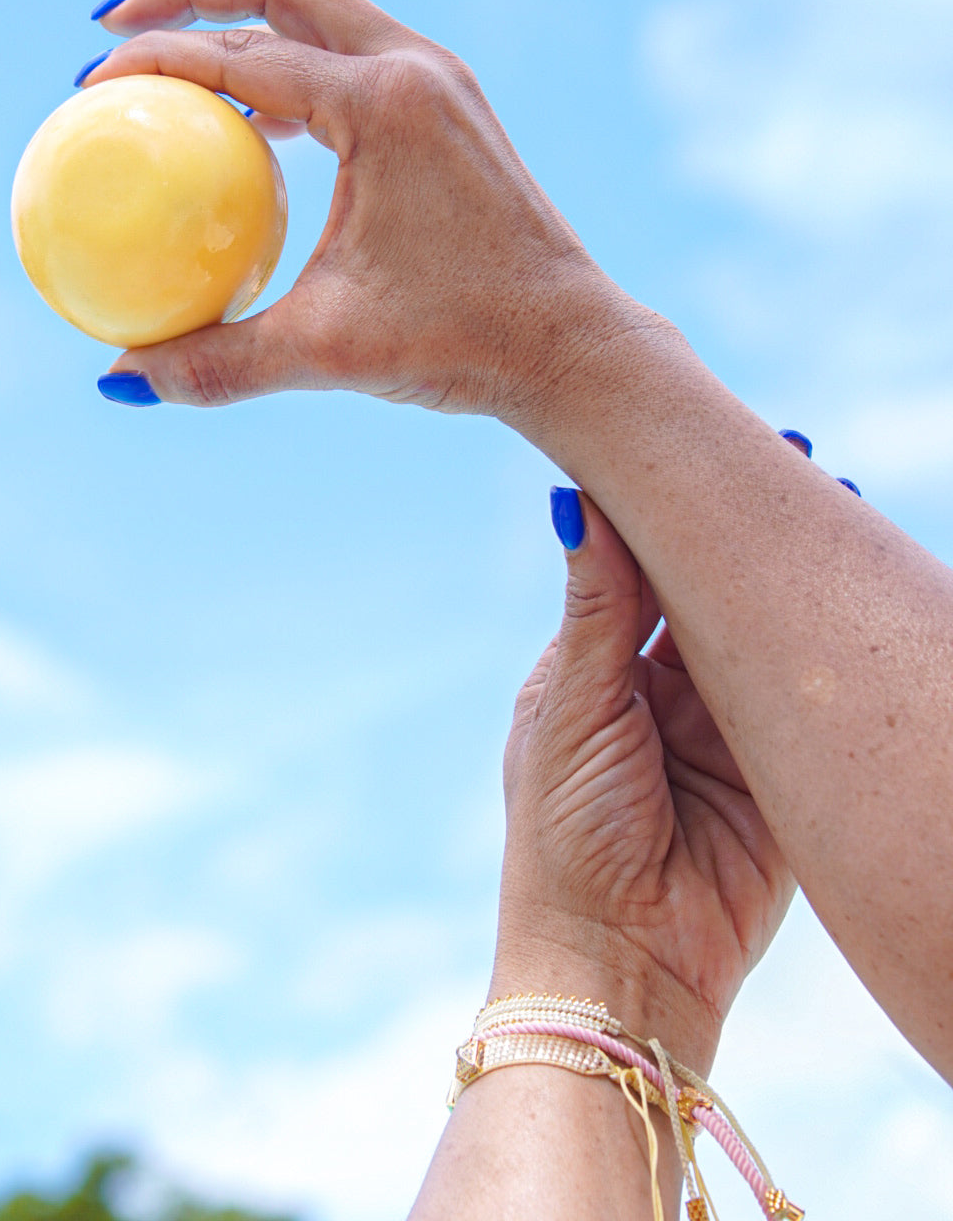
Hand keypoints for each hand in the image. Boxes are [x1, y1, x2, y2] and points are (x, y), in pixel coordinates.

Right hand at [84, 0, 647, 420]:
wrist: (572, 343)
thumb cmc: (465, 343)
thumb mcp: (326, 352)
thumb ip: (216, 362)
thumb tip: (119, 379)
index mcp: (384, 106)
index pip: (242, 56)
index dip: (153, 63)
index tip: (88, 87)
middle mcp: (416, 68)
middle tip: (115, 24)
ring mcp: (439, 79)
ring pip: (321, 6)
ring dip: (242, 16)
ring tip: (171, 61)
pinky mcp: (450, 105)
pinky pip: (350, 54)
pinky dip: (290, 63)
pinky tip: (250, 121)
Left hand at [494, 488, 794, 1068]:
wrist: (615, 967)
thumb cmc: (565, 840)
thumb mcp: (575, 709)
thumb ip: (596, 609)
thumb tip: (574, 498)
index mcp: (593, 672)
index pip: (640, 571)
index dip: (673, 515)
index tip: (707, 447)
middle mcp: (660, 696)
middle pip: (709, 598)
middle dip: (746, 542)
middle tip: (798, 457)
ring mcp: (723, 738)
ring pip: (762, 644)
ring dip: (790, 590)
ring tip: (835, 508)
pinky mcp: (776, 784)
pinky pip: (805, 712)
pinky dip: (824, 665)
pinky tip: (851, 607)